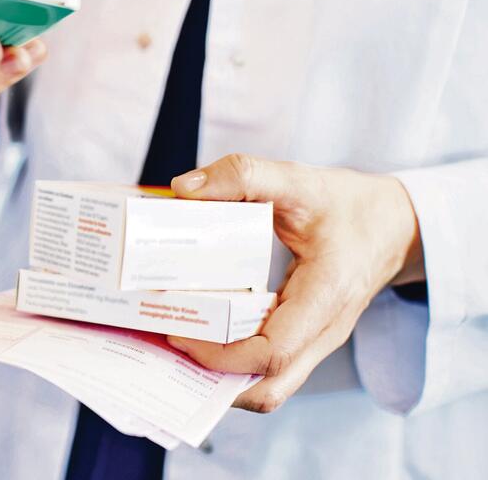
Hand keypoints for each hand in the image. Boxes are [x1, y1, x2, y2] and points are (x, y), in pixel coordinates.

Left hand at [166, 154, 425, 412]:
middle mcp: (324, 331)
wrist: (396, 225)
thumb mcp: (299, 179)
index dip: (220, 354)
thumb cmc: (350, 206)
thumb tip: (185, 188)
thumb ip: (244, 175)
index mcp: (327, 295)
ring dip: (222, 377)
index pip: (272, 351)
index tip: (178, 331)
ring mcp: (317, 341)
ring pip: (269, 386)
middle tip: (168, 344)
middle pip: (269, 388)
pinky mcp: (306, 339)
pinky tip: (201, 337)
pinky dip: (234, 364)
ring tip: (177, 345)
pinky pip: (269, 368)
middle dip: (214, 379)